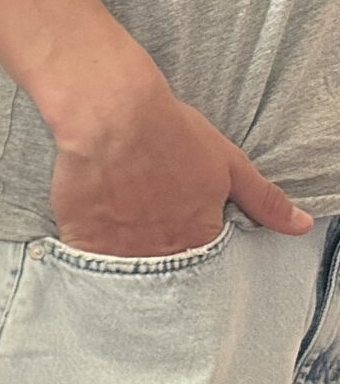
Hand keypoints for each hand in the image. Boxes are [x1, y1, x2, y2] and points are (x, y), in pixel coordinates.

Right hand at [50, 75, 311, 255]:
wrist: (115, 118)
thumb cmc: (173, 135)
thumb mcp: (229, 164)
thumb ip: (264, 201)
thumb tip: (302, 225)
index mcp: (197, 236)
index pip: (199, 257)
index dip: (189, 234)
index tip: (176, 213)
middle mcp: (159, 252)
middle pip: (160, 264)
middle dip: (155, 244)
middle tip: (146, 209)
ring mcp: (118, 250)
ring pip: (122, 266)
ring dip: (123, 246)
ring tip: (121, 211)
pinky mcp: (83, 240)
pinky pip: (88, 256)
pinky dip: (91, 243)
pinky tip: (95, 214)